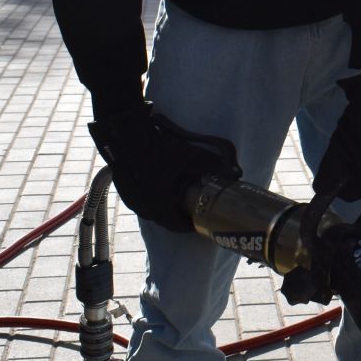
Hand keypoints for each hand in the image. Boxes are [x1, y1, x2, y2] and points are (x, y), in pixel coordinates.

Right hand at [88, 107, 237, 231]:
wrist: (127, 135)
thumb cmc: (159, 147)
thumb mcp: (190, 156)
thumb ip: (213, 165)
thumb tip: (237, 172)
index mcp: (159, 205)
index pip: (176, 225)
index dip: (189, 225)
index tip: (198, 222)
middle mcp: (143, 207)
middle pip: (163, 219)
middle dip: (177, 217)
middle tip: (189, 211)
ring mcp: (130, 199)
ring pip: (150, 211)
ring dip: (163, 208)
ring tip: (175, 201)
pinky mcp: (123, 190)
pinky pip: (140, 201)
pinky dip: (151, 199)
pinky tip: (158, 189)